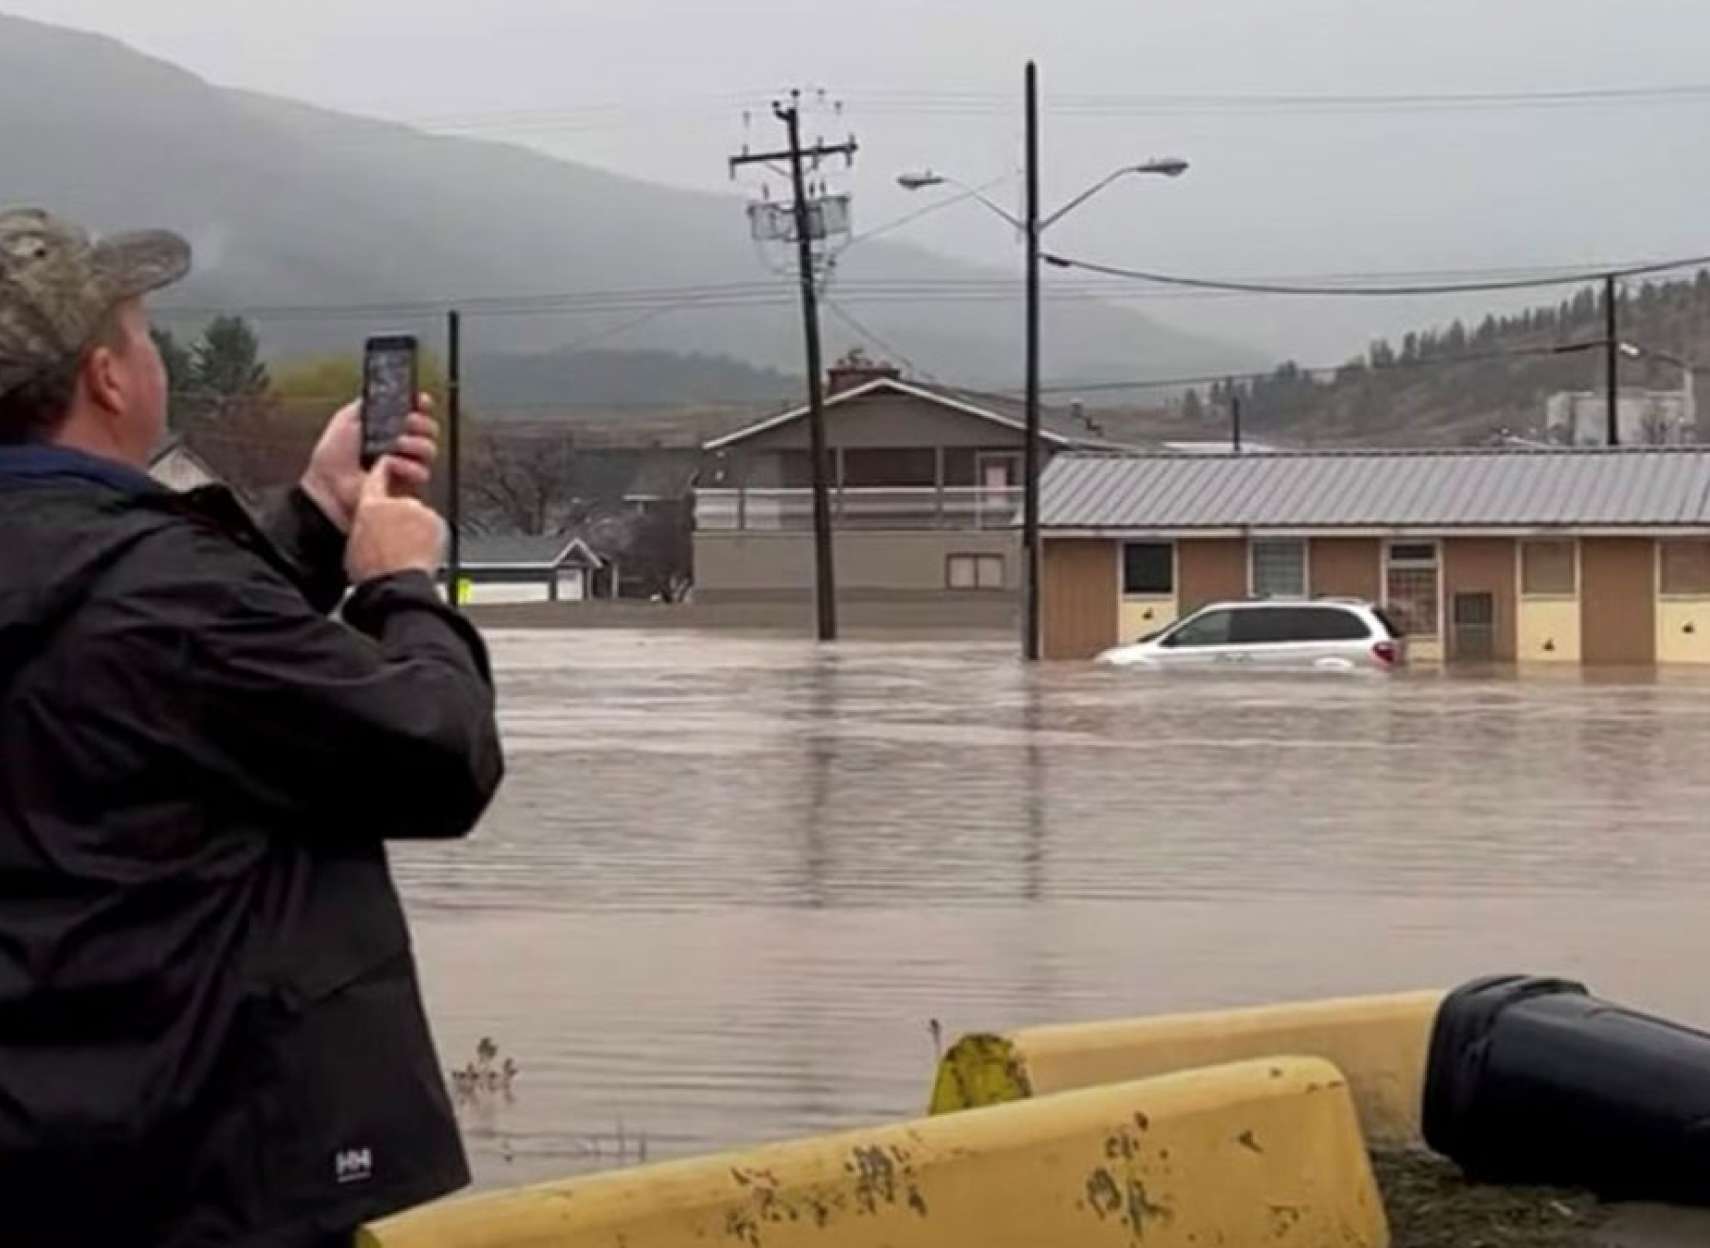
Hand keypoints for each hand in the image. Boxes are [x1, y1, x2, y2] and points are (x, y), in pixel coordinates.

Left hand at [300, 393, 438, 533]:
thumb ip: (369, 404)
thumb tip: (389, 391)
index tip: (421, 402)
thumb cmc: (333, 457)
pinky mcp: (409, 486)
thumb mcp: (347, 419)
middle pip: (430, 427)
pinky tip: (391, 465)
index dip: (422, 404)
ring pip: (429, 448)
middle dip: (421, 422)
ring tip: (396, 445)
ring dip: (414, 444)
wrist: (329, 486)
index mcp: (388, 425)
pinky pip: (422, 472)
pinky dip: (407, 466)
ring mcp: (408, 464)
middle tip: (407, 423)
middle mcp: (402, 443)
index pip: (417, 410)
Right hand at [345, 457, 447, 584]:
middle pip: (403, 501)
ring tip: (409, 551)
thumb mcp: (356, 543)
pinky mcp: (436, 521)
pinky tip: (422, 552)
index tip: (388, 467)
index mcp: (370, 506)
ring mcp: (418, 511)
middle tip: (398, 540)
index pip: (377, 476)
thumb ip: (366, 524)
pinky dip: (431, 536)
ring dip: (417, 528)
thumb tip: (372, 525)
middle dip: (403, 516)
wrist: (397, 584)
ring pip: (420, 515)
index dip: (383, 471)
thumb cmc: (374, 572)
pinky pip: (434, 526)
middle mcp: (396, 502)